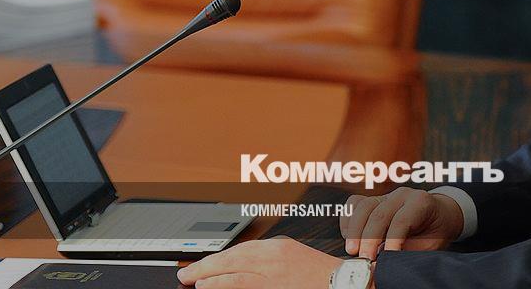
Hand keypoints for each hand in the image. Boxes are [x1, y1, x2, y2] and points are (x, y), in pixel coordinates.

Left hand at [177, 237, 341, 287]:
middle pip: (234, 256)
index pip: (242, 249)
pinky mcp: (275, 286)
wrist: (343, 283)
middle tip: (187, 272)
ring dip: (209, 275)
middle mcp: (275, 255)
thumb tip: (240, 269)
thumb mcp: (293, 259)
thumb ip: (268, 261)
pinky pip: (243, 284)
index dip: (219, 258)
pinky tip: (209, 286)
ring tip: (192, 280)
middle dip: (208, 264)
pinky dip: (223, 284)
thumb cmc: (320, 276)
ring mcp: (274, 271)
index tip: (204, 264)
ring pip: (235, 269)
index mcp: (280, 246)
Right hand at [341, 187, 463, 259]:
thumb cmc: (434, 233)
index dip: (392, 240)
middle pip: (379, 214)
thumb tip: (387, 263)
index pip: (402, 220)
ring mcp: (386, 195)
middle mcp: (402, 195)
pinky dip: (348, 220)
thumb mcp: (430, 245)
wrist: (438, 217)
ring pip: (363, 207)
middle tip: (365, 259)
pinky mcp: (373, 200)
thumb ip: (409, 251)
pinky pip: (354, 204)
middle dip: (369, 239)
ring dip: (355, 231)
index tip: (385, 259)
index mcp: (420, 202)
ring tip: (353, 251)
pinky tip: (349, 237)